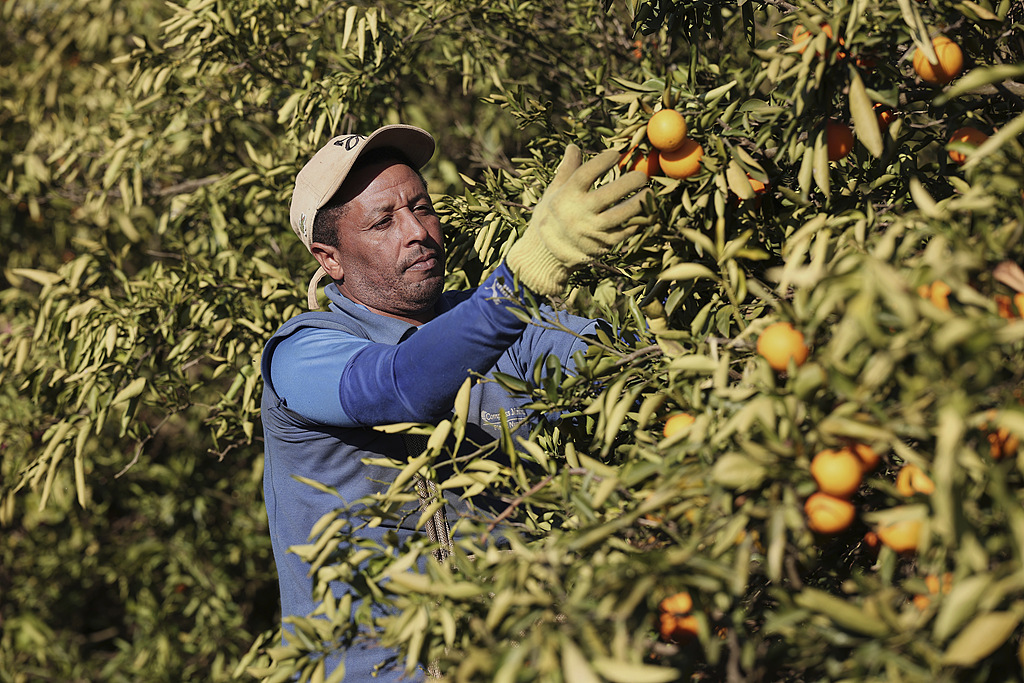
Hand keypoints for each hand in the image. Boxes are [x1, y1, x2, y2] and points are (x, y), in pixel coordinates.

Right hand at [506, 144, 648, 296]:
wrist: (545, 255)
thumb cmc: (550, 218)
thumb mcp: (553, 193)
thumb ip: (566, 170)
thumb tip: (573, 146)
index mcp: (565, 197)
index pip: (584, 175)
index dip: (601, 162)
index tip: (616, 154)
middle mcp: (578, 214)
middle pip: (606, 195)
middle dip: (628, 183)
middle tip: (642, 175)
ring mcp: (591, 232)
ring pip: (620, 216)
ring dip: (638, 203)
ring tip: (649, 192)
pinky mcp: (602, 246)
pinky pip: (624, 232)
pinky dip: (636, 222)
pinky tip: (645, 211)